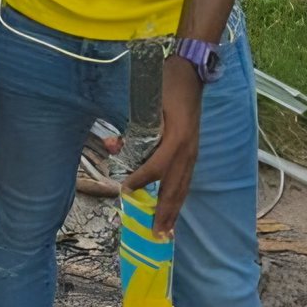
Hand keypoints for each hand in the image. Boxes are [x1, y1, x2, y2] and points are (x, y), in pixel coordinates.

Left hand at [122, 56, 202, 237]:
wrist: (191, 71)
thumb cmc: (167, 82)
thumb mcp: (146, 99)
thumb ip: (130, 124)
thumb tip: (113, 144)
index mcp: (176, 137)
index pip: (157, 167)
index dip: (141, 180)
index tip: (126, 190)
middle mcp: (188, 148)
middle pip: (175, 186)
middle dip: (166, 212)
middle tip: (157, 234)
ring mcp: (193, 150)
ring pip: (183, 186)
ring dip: (175, 209)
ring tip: (168, 230)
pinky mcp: (193, 149)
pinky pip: (186, 178)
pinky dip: (180, 195)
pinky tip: (175, 206)